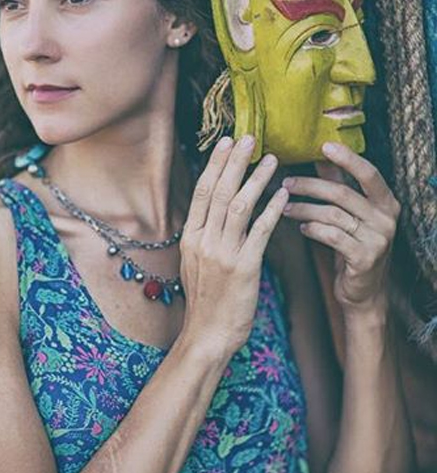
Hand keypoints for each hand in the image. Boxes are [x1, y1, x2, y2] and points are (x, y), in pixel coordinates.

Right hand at [179, 135, 288, 358]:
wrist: (207, 334)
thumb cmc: (205, 300)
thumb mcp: (194, 263)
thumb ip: (202, 236)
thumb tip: (212, 212)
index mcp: (189, 237)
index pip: (202, 192)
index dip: (214, 165)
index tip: (225, 143)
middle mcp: (203, 241)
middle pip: (219, 192)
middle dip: (234, 162)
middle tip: (247, 138)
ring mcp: (222, 253)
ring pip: (239, 206)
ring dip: (256, 179)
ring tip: (271, 159)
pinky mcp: (244, 267)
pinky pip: (260, 232)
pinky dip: (272, 210)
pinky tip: (283, 194)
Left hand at [281, 142, 400, 313]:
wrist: (362, 292)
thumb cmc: (351, 245)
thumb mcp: (349, 214)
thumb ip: (339, 184)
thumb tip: (320, 154)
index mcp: (386, 202)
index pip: (368, 173)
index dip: (347, 158)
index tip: (324, 145)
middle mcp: (386, 218)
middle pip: (342, 193)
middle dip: (309, 185)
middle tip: (285, 182)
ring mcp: (378, 239)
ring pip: (333, 214)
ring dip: (304, 208)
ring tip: (283, 207)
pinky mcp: (365, 258)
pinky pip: (333, 237)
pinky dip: (312, 229)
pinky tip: (300, 227)